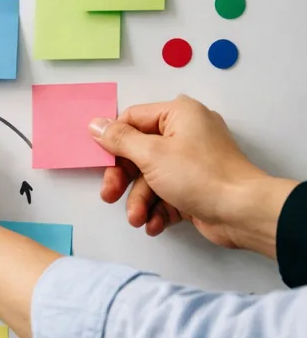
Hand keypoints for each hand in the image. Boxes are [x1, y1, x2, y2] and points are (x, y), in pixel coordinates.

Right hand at [90, 96, 295, 255]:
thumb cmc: (202, 176)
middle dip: (124, 180)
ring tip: (139, 218)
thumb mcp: (151, 154)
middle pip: (137, 153)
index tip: (102, 163)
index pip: (132, 120)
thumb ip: (119, 139)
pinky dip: (157, 210)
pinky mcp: (194, 186)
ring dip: (139, 201)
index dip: (113, 142)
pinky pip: (165, 194)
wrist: (241, 212)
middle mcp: (185, 134)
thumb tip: (96, 124)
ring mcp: (190, 161)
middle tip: (110, 195)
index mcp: (178, 115)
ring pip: (149, 178)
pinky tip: (155, 223)